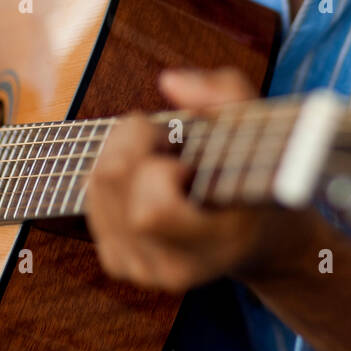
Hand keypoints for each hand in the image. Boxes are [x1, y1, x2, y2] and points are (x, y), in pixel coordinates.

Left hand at [84, 66, 316, 294]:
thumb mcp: (258, 127)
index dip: (158, 166)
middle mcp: (172, 268)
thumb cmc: (257, 173)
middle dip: (135, 140)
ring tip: (164, 156)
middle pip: (112, 181)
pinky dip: (113, 173)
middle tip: (171, 140)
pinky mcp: (118, 261)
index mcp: (214, 245)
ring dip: (122, 152)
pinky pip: (92, 199)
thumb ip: (224, 94)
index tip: (189, 156)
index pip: (150, 211)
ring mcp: (142, 269)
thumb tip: (169, 81)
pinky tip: (147, 176)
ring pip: (96, 186)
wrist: (257, 236)